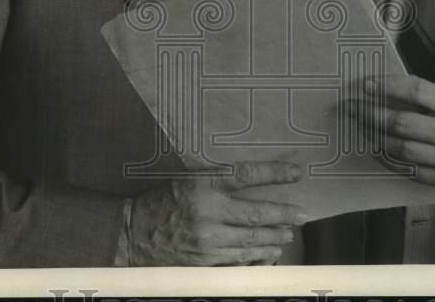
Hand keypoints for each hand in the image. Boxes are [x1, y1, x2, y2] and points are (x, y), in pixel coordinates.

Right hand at [127, 160, 307, 265]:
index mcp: (203, 184)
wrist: (132, 233)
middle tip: (302, 215)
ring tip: (287, 236)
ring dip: (274, 238)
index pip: (247, 175)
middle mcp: (209, 212)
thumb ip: (217, 181)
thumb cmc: (161, 201)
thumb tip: (252, 182)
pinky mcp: (205, 262)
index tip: (297, 173)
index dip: (275, 173)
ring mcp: (208, 240)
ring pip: (252, 241)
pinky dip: (256, 258)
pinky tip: (267, 255)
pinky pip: (239, 261)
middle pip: (257, 213)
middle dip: (284, 215)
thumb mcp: (187, 180)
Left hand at [350, 75, 434, 210]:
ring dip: (375, 137)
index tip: (365, 84)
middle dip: (370, 114)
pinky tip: (377, 149)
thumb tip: (386, 88)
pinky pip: (409, 170)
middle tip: (350, 107)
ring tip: (359, 127)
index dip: (389, 86)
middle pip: (403, 123)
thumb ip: (431, 98)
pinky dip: (389, 159)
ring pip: (401, 149)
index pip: (418, 91)